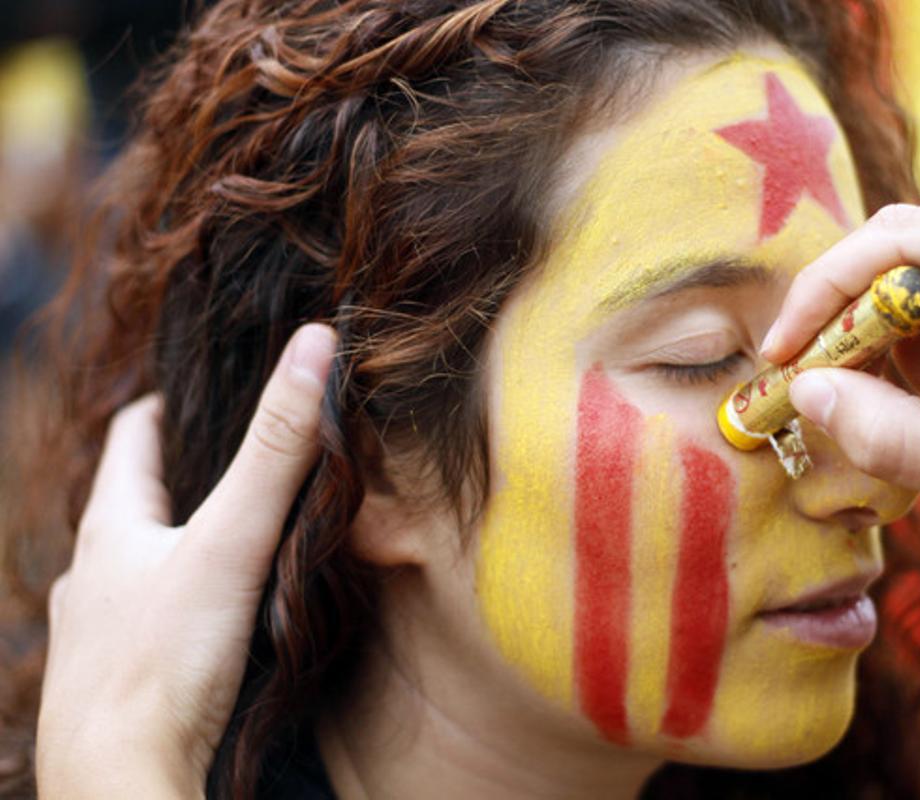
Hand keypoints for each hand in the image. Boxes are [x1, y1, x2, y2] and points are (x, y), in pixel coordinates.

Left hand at [36, 324, 336, 797]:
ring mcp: (95, 632)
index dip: (169, 407)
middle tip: (235, 464)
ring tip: (225, 543)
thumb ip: (278, 450)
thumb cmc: (166, 661)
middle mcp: (91, 575)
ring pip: (133, 568)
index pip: (134, 438)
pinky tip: (203, 627)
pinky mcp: (111, 682)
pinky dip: (171, 607)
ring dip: (172, 547)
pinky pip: (141, 624)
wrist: (120, 782)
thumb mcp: (232, 543)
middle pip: (133, 503)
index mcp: (112, 529)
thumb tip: (314, 345)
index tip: (207, 390)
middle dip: (181, 479)